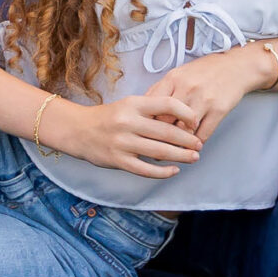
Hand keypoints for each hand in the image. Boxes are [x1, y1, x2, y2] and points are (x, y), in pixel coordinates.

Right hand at [46, 94, 203, 178]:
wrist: (78, 130)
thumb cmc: (108, 117)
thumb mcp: (128, 105)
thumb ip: (151, 111)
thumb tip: (182, 121)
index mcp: (133, 104)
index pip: (167, 104)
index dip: (186, 113)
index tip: (195, 122)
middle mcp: (128, 122)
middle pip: (167, 131)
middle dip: (188, 140)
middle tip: (199, 145)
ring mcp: (122, 142)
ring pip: (159, 152)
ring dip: (181, 156)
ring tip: (194, 157)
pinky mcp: (118, 160)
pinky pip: (145, 169)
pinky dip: (163, 172)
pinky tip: (173, 171)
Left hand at [144, 48, 269, 143]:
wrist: (236, 67)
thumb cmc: (205, 71)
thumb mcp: (179, 73)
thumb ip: (161, 90)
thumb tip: (143, 109)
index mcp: (173, 79)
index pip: (152, 106)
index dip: (146, 122)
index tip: (143, 133)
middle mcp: (187, 89)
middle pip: (166, 120)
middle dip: (159, 137)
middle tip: (155, 148)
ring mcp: (204, 100)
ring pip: (184, 131)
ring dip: (178, 144)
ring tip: (173, 152)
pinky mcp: (219, 110)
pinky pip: (203, 134)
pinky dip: (196, 144)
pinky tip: (192, 147)